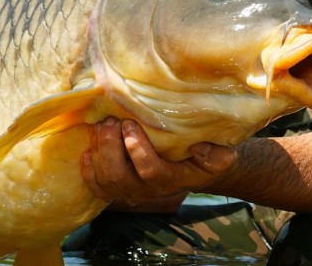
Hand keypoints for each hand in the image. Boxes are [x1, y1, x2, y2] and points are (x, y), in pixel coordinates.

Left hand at [80, 118, 235, 205]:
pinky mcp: (117, 188)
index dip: (136, 149)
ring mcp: (130, 190)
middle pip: (119, 177)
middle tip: (111, 121)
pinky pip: (96, 187)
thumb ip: (217, 154)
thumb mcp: (223, 154)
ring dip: (98, 152)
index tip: (130, 124)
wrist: (196, 166)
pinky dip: (88, 169)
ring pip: (105, 181)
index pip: (150, 171)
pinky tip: (89, 150)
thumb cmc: (208, 154)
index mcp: (172, 179)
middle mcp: (148, 189)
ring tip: (101, 127)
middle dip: (110, 147)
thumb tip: (198, 146)